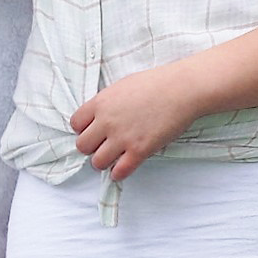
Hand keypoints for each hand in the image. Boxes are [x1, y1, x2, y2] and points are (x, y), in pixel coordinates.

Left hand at [69, 65, 205, 181]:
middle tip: (103, 145)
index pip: (75, 124)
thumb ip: (107, 103)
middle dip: (91, 147)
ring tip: (114, 158)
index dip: (83, 129)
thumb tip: (99, 117)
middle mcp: (107, 121)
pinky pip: (119, 172)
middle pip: (82, 146)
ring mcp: (123, 137)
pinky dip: (119, 173)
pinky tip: (124, 167)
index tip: (93, 131)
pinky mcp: (139, 150)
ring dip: (104, 162)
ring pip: (97, 162)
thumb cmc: (156, 84)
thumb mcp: (122, 86)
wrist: (181, 89)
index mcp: (101, 103)